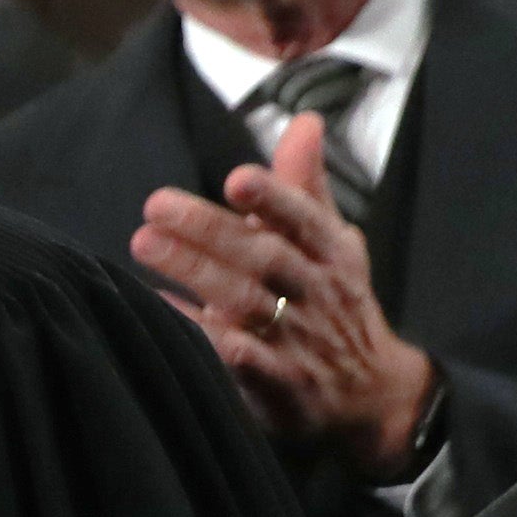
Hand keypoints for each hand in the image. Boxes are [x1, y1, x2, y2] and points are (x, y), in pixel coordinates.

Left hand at [134, 115, 440, 476]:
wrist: (372, 396)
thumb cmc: (338, 303)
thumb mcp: (334, 243)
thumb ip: (307, 187)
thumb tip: (306, 121)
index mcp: (332, 255)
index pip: (306, 221)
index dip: (275, 200)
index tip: (238, 178)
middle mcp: (317, 295)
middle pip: (263, 259)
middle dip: (210, 230)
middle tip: (156, 206)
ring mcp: (298, 342)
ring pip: (244, 305)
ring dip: (193, 276)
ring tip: (143, 244)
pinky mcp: (278, 387)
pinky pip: (235, 362)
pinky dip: (201, 339)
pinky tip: (160, 315)